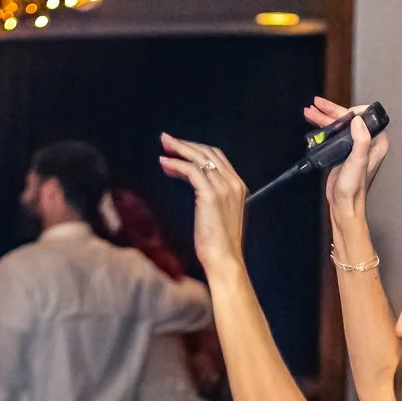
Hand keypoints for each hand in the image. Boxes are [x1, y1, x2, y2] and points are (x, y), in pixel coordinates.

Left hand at [158, 134, 246, 276]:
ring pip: (199, 158)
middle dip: (186, 144)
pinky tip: (165, 164)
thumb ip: (212, 199)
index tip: (179, 149)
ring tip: (163, 146)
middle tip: (166, 140)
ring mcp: (224, 188)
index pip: (217, 158)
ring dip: (179, 150)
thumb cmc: (218, 245)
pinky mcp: (211, 195)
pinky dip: (176, 164)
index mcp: (238, 186)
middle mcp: (233, 183)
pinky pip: (191, 171)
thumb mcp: (218, 216)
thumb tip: (196, 189)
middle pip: (208, 152)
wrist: (224, 260)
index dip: (196, 150)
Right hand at [305, 96, 386, 221]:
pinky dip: (323, 129)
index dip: (350, 110)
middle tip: (317, 103)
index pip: (365, 116)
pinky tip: (313, 124)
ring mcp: (354, 148)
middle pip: (348, 120)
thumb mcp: (358, 161)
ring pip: (339, 127)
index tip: (338, 110)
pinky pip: (333, 136)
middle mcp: (367, 143)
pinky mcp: (343, 154)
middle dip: (332, 111)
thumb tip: (357, 119)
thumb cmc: (353, 187)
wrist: (344, 204)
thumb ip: (361, 139)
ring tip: (309, 111)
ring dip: (324, 118)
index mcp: (377, 142)